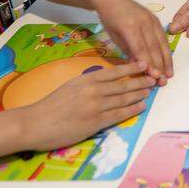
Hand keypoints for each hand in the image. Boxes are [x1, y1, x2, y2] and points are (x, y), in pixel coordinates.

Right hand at [19, 62, 154, 150]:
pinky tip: (141, 107)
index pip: (114, 71)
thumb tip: (104, 82)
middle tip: (153, 79)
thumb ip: (88, 83)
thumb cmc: (50, 105)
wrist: (36, 123)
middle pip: (123, 85)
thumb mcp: (70, 86)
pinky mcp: (95, 123)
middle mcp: (93, 90)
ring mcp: (96, 107)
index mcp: (86, 79)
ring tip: (150, 92)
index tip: (144, 65)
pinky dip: (132, 110)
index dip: (131, 68)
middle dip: (140, 82)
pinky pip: (119, 115)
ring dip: (139, 95)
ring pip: (124, 99)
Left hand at [93, 0, 173, 81]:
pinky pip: (163, 37)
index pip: (141, 48)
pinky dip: (166, 50)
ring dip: (166, 60)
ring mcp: (152, 20)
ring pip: (161, 43)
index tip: (154, 77)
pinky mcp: (156, 20)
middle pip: (154, 47)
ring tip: (169, 74)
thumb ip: (128, 51)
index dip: (149, 63)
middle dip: (159, 66)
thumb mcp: (114, 37)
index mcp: (130, 27)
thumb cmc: (110, 19)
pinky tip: (168, 61)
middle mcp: (143, 23)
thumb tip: (139, 67)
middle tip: (163, 81)